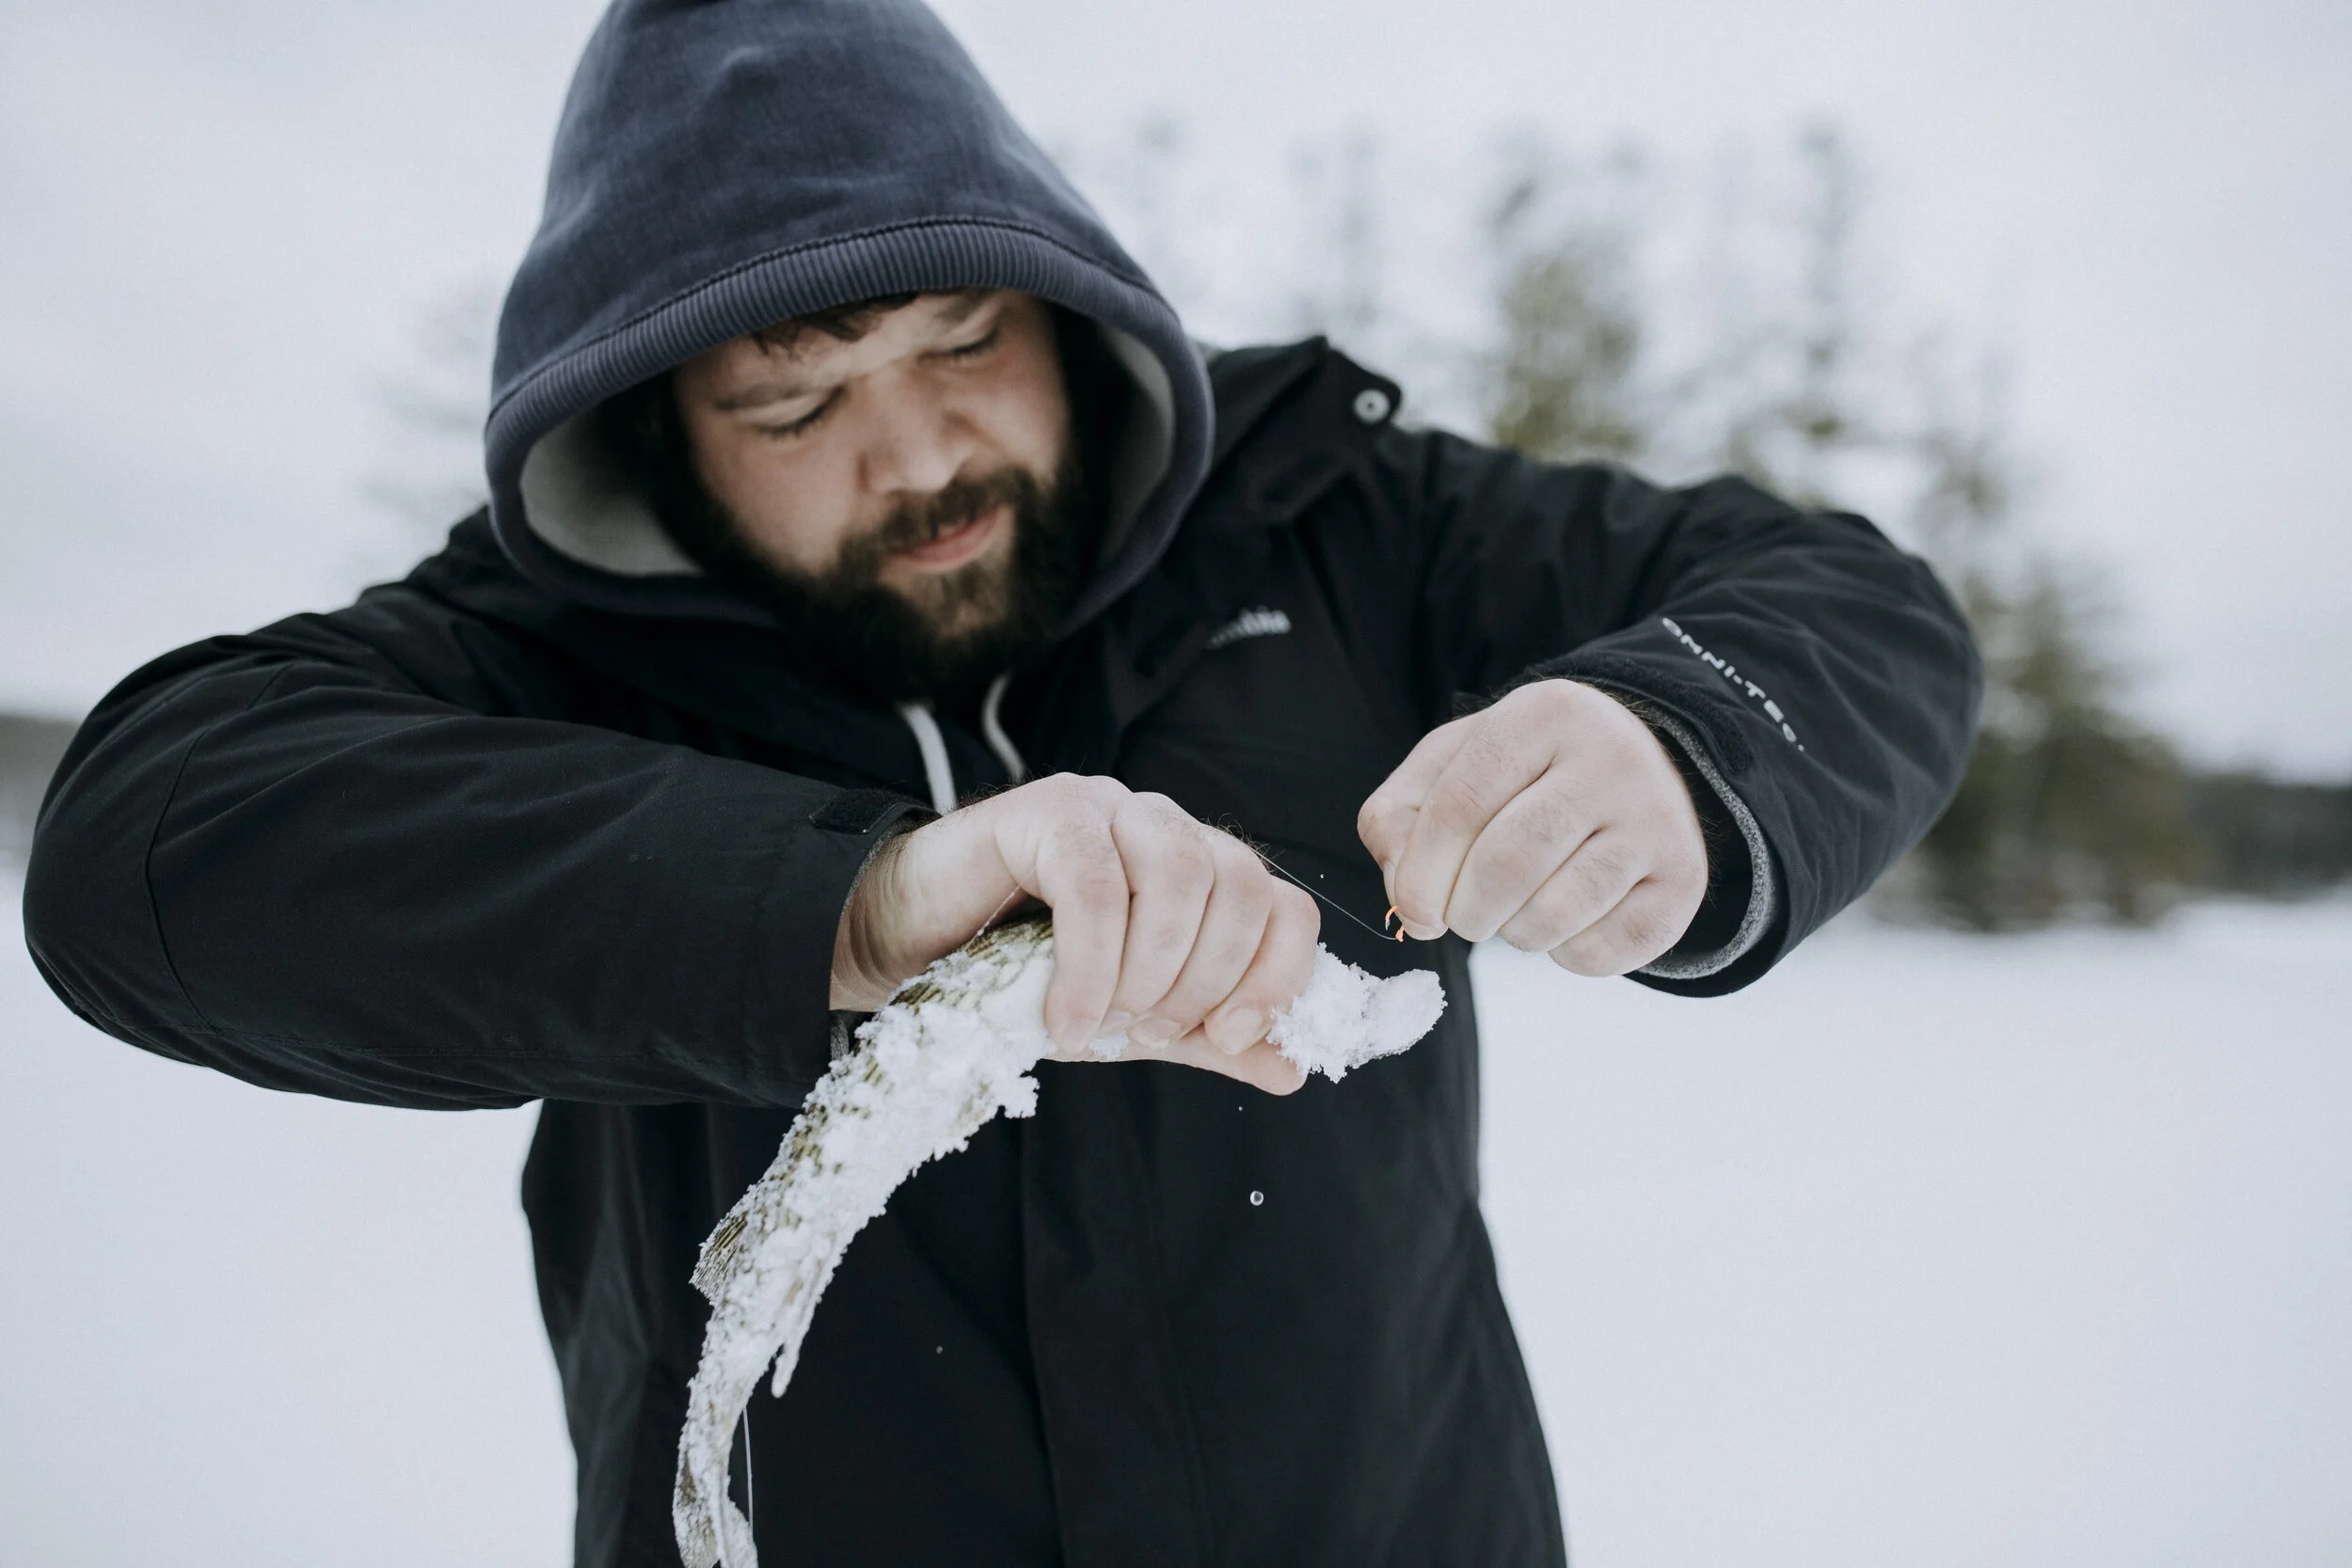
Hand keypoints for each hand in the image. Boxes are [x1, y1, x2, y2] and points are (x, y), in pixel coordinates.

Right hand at [832, 774, 1313, 1092]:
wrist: (913, 946)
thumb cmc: (1025, 978)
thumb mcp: (1132, 1021)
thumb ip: (1208, 1038)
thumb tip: (1293, 1070)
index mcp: (1202, 872)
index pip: (1285, 905)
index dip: (1276, 975)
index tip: (1233, 1037)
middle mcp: (1166, 827)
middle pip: (1242, 882)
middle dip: (1208, 977)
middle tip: (1152, 1032)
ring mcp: (1109, 807)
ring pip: (1179, 871)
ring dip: (1153, 966)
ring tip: (1109, 1020)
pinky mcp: (1047, 809)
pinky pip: (1093, 883)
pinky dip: (1090, 964)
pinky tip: (1065, 1017)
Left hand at [1357, 680, 1707, 974]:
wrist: (1644, 766)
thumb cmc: (1524, 774)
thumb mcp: (1454, 764)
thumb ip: (1398, 816)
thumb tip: (1406, 900)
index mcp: (1544, 715)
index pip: (1460, 804)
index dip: (1421, 873)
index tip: (1414, 909)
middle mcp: (1612, 758)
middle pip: (1507, 864)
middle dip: (1465, 910)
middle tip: (1464, 916)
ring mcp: (1657, 819)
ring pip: (1555, 913)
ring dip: (1514, 934)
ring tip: (1515, 910)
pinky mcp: (1685, 879)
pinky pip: (1602, 950)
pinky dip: (1565, 954)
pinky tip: (1566, 921)